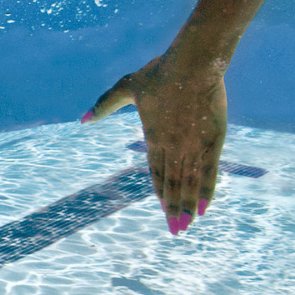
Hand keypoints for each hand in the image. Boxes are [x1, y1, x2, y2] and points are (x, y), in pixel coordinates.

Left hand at [81, 54, 226, 235]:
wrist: (192, 64)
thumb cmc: (159, 73)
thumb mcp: (127, 87)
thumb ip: (105, 105)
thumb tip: (82, 119)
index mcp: (153, 136)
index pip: (156, 172)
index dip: (160, 193)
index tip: (162, 211)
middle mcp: (173, 146)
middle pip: (174, 183)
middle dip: (175, 209)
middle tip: (176, 230)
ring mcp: (193, 144)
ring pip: (191, 182)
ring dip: (190, 204)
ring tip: (189, 224)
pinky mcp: (213, 140)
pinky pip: (210, 170)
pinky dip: (208, 188)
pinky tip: (207, 205)